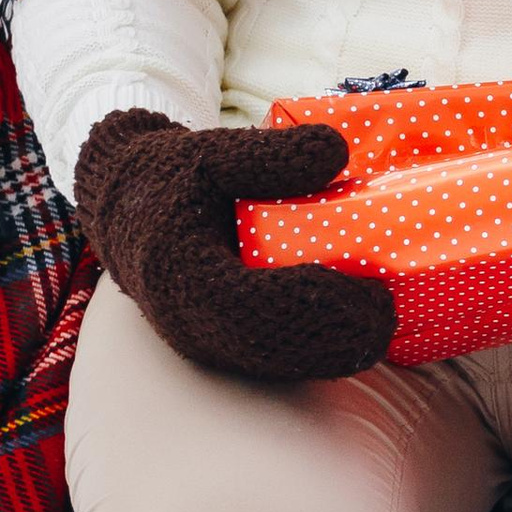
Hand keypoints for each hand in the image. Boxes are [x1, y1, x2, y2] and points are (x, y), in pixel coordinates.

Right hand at [71, 106, 389, 383]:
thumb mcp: (215, 150)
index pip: (251, 303)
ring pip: (269, 361)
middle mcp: (185, 316)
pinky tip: (354, 337)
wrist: (125, 205)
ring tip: (381, 327)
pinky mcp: (216, 342)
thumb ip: (270, 153)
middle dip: (332, 338)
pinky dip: (310, 354)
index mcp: (180, 269)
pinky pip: (265, 359)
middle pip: (268, 344)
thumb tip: (337, 151)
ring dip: (327, 353)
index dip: (311, 304)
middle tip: (386, 313)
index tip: (364, 289)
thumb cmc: (173, 176)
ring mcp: (199, 336)